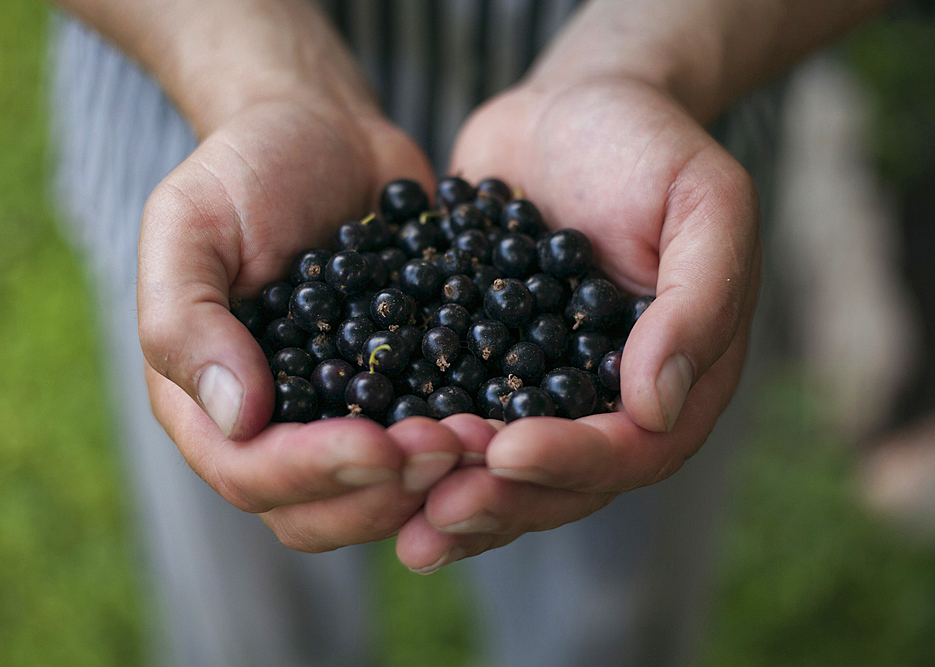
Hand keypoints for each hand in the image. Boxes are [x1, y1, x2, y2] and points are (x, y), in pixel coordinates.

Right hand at [138, 97, 464, 550]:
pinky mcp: (400, 394)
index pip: (250, 473)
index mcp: (208, 404)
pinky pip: (428, 442)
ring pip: (381, 493)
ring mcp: (341, 418)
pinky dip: (468, 444)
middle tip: (450, 447)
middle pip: (320, 508)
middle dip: (385, 491)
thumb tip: (236, 418)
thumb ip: (185, 321)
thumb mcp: (188, 227)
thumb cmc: (244, 171)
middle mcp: (274, 428)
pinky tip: (508, 419)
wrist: (324, 134)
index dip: (313, 472)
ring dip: (435, 483)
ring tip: (486, 439)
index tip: (376, 444)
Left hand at [396, 75, 759, 570]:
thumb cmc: (649, 144)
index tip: (507, 448)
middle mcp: (610, 399)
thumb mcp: (704, 203)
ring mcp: (544, 387)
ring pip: (504, 466)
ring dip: (457, 493)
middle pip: (562, 480)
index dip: (572, 460)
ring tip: (405, 522)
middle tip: (435, 514)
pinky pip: (456, 416)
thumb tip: (658, 405)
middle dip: (501, 499)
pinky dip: (423, 447)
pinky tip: (374, 466)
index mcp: (677, 377)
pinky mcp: (486, 364)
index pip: (633, 447)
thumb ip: (697, 302)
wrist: (573, 107)